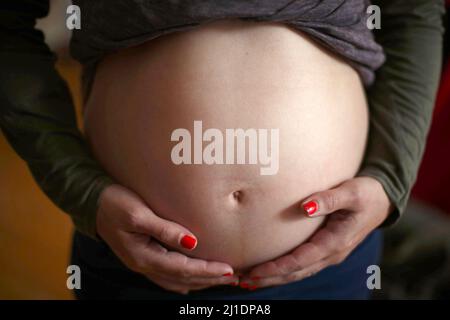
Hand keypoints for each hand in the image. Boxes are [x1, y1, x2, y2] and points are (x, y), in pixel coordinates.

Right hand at [96, 184, 237, 293]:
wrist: (93, 203)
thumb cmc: (115, 204)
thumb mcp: (138, 214)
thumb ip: (164, 229)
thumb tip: (192, 242)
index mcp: (144, 256)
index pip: (183, 269)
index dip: (207, 271)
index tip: (228, 270)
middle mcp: (144, 265)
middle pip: (183, 279)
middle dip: (209, 279)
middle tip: (234, 278)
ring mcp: (143, 263)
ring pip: (177, 280)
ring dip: (200, 281)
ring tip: (221, 280)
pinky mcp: (143, 256)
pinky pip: (168, 276)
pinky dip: (185, 280)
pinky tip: (193, 281)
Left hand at [239, 176, 391, 288]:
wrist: (383, 200)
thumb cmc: (367, 193)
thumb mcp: (351, 192)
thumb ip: (329, 199)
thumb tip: (305, 207)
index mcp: (335, 243)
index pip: (300, 261)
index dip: (276, 268)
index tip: (254, 271)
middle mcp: (331, 254)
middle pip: (295, 273)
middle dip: (268, 279)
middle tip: (241, 281)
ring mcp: (328, 254)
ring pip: (297, 272)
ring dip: (273, 277)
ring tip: (248, 279)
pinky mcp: (325, 250)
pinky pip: (301, 265)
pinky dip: (283, 270)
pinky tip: (268, 269)